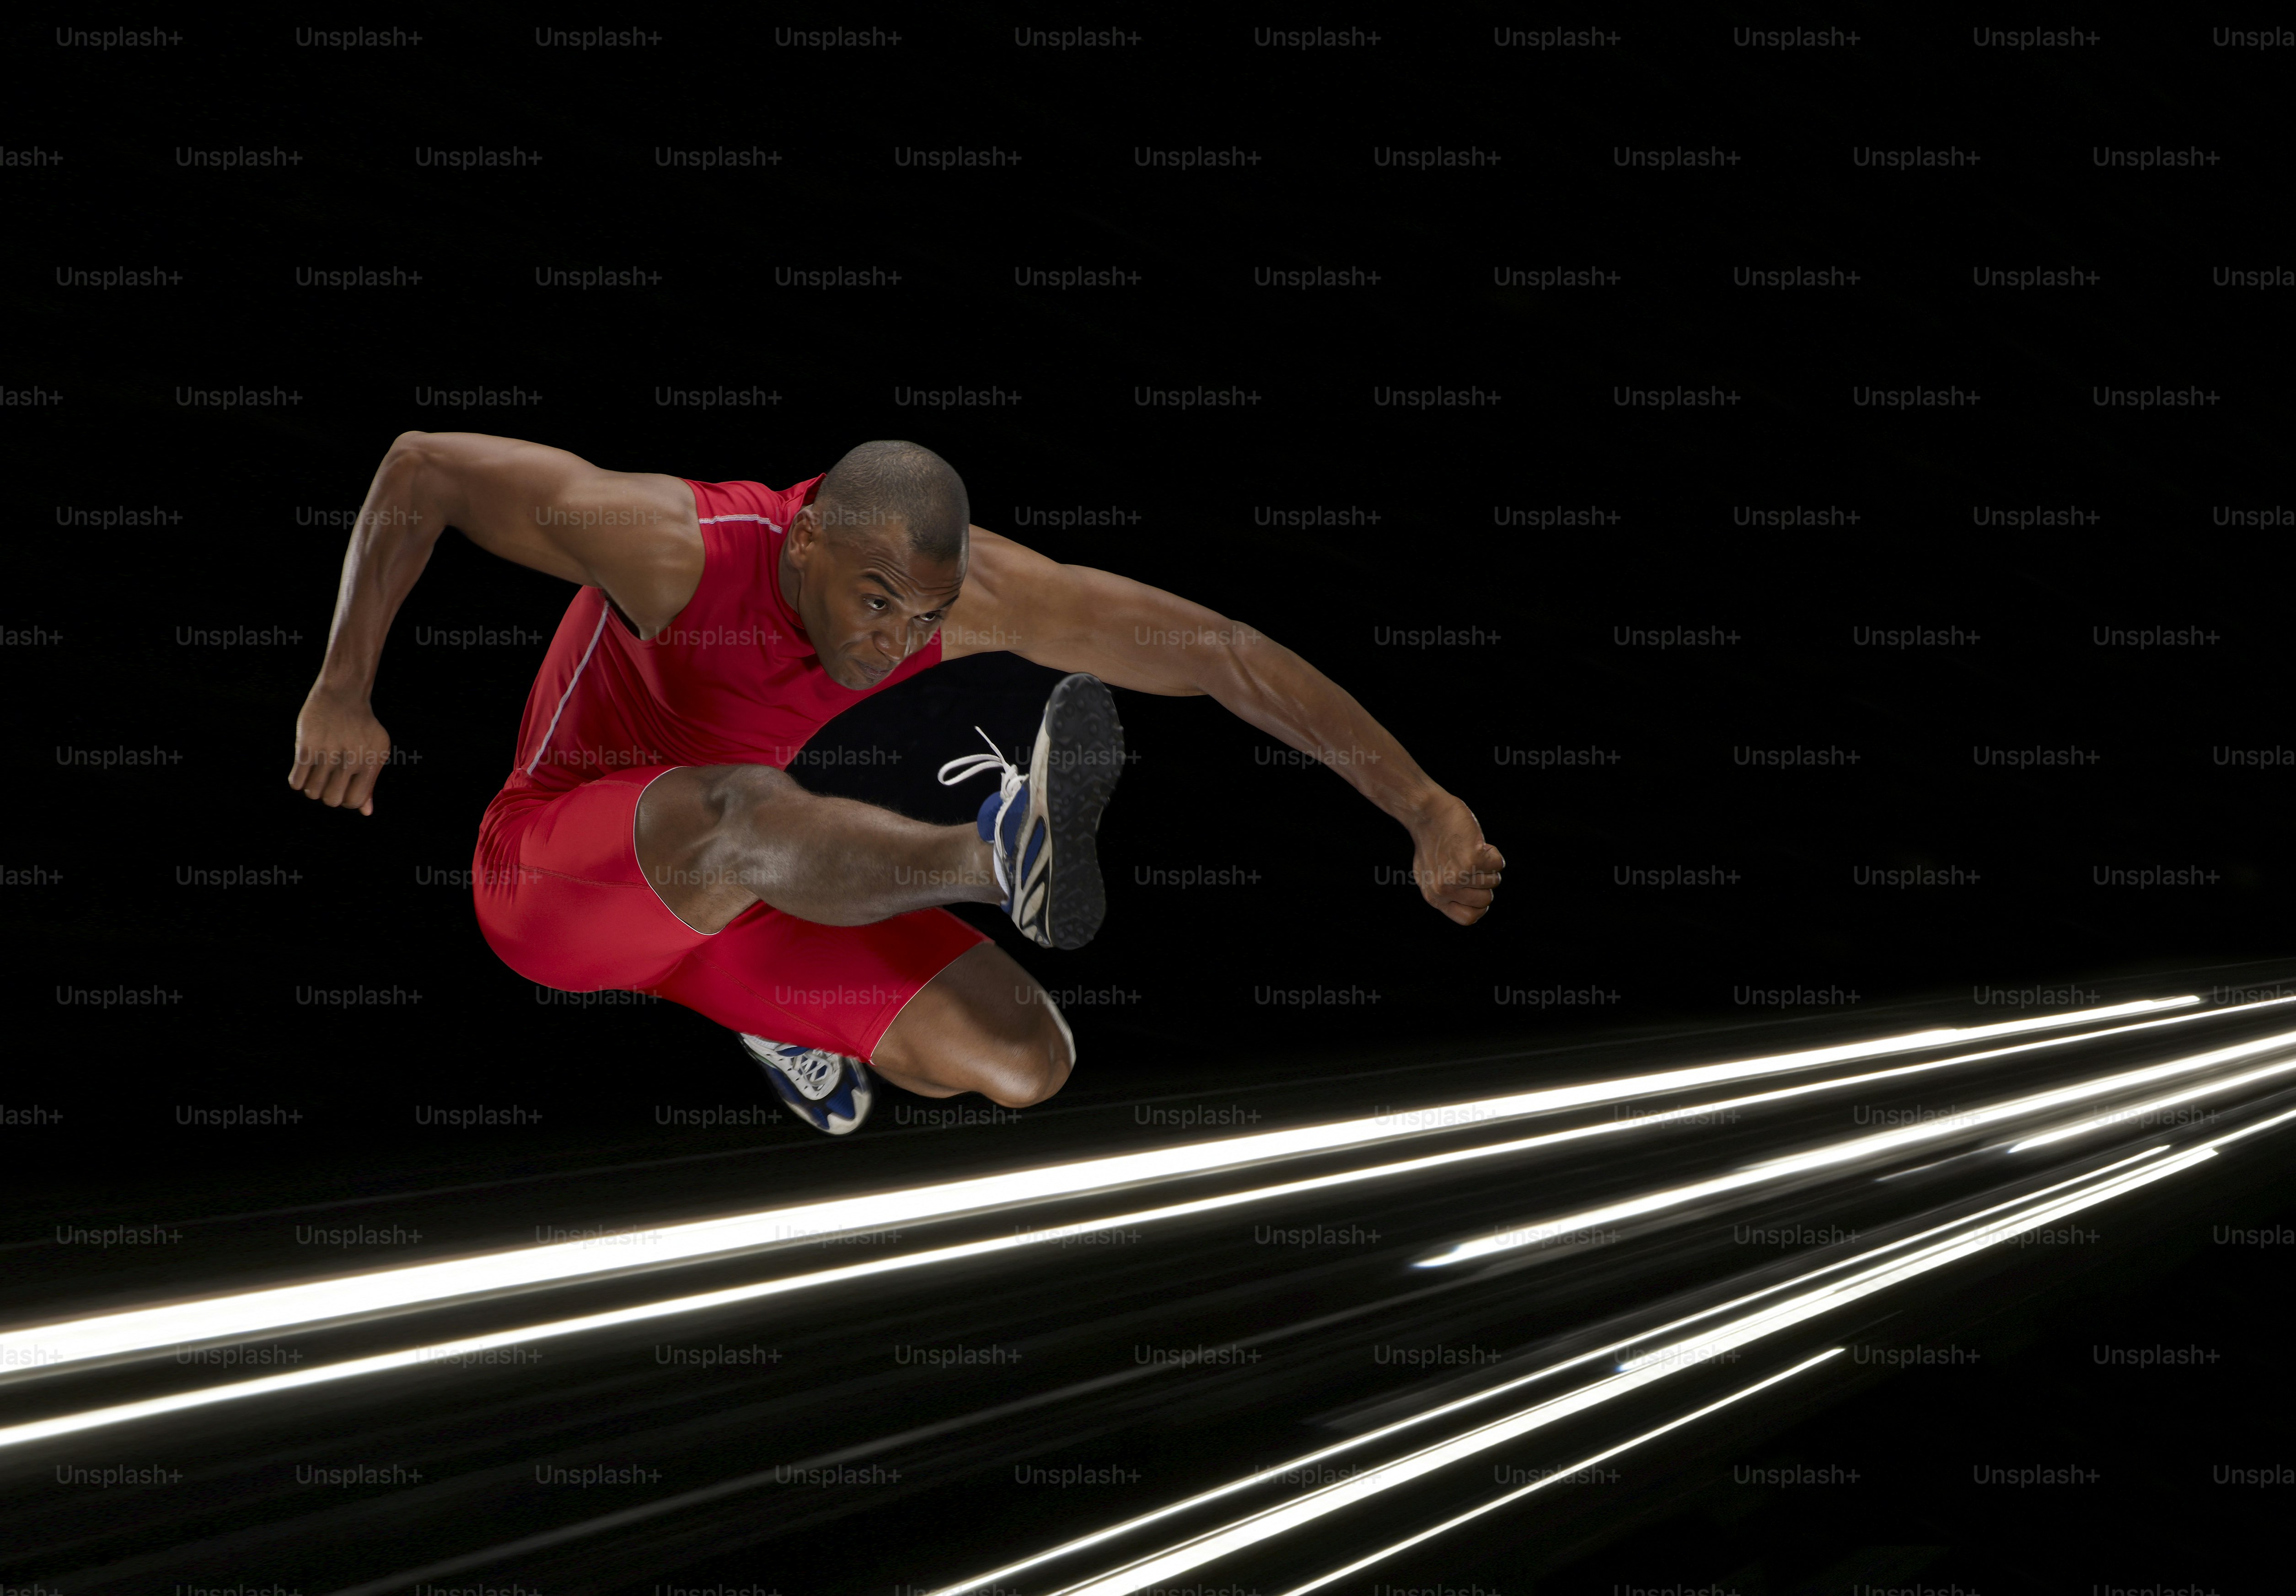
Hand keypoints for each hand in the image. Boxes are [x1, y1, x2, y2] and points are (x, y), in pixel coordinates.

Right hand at [290, 684, 390, 814]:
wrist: (343, 694)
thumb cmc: (361, 728)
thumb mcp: (375, 752)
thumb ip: (370, 783)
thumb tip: (365, 812)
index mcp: (371, 762)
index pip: (354, 801)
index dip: (346, 800)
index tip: (343, 788)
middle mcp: (351, 758)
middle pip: (332, 800)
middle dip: (328, 796)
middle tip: (328, 782)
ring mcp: (328, 752)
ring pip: (312, 793)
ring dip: (312, 789)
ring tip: (317, 775)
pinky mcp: (306, 746)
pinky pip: (296, 781)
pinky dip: (298, 781)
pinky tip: (304, 770)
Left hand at [1407, 796, 1503, 924]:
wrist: (1426, 812)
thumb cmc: (1431, 840)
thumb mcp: (1430, 873)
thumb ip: (1447, 891)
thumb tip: (1474, 905)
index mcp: (1434, 897)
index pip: (1468, 918)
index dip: (1479, 905)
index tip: (1477, 889)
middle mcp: (1443, 891)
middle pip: (1486, 900)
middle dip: (1485, 880)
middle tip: (1470, 862)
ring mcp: (1457, 877)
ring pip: (1494, 881)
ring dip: (1488, 864)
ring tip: (1469, 849)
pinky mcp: (1471, 860)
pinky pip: (1498, 864)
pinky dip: (1492, 852)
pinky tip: (1476, 843)